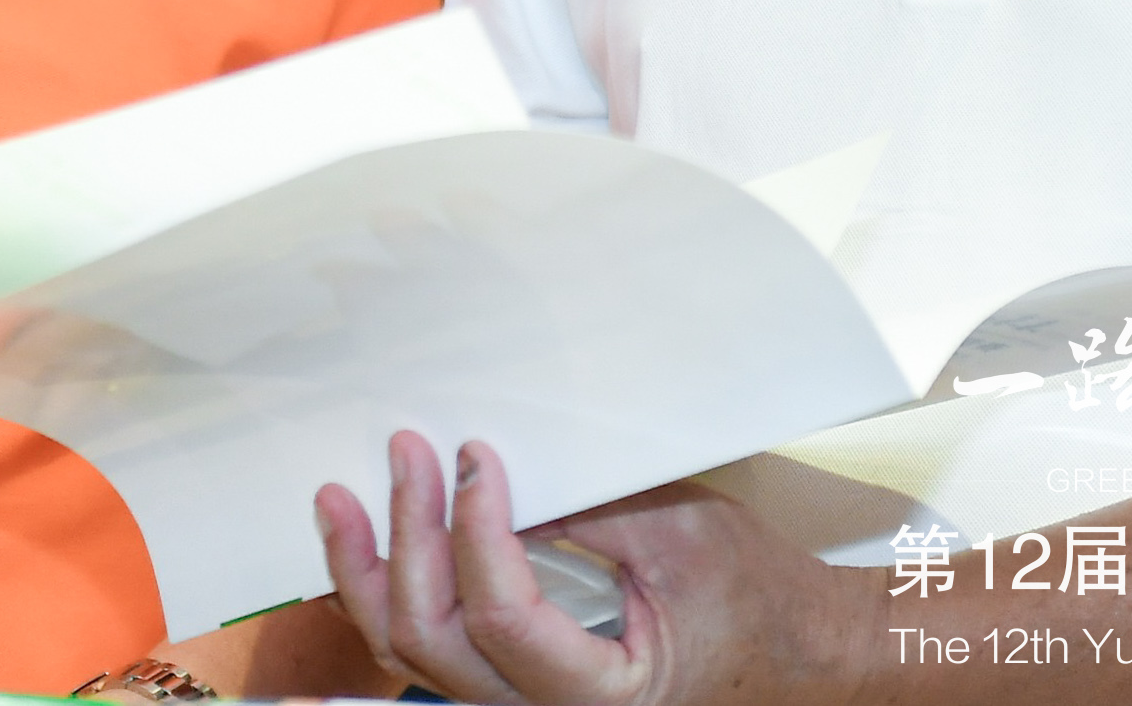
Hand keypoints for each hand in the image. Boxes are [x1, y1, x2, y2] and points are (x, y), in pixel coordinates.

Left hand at [318, 434, 873, 705]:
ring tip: (340, 500)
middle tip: (407, 451)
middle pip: (434, 643)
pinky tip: (365, 546)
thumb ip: (583, 511)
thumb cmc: (749, 593)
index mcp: (602, 694)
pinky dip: (390, 597)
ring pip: (412, 658)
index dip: (474, 528)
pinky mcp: (509, 686)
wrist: (790, 647)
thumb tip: (491, 472)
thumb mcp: (677, 532)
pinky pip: (430, 652)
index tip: (472, 454)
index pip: (504, 616)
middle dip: (407, 539)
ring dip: (369, 574)